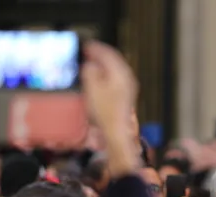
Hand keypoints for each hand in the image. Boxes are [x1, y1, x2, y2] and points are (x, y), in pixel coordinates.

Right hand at [81, 41, 138, 176]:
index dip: (97, 48)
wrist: (116, 131)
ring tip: (92, 64)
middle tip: (89, 52)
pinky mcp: (125, 97)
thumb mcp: (92, 86)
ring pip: (115, 70)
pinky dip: (106, 75)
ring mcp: (128, 88)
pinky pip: (115, 79)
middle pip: (114, 61)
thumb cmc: (105, 111)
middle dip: (101, 55)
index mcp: (120, 73)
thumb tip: (91, 64)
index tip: (87, 46)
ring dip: (103, 65)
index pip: (109, 54)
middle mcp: (127, 79)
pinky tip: (99, 80)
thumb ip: (91, 71)